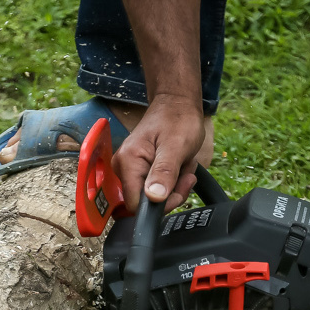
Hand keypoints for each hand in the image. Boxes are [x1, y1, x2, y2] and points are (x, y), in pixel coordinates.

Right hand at [111, 94, 205, 211]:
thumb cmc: (178, 119)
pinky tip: (178, 165)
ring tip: (183, 164)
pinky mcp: (139, 170)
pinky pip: (156, 188)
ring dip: (175, 185)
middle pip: (145, 202)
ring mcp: (130, 169)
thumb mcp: (176, 146)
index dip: (159, 204)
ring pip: (153, 197)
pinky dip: (172, 181)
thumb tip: (154, 198)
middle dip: (171, 192)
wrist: (177, 104)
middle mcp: (123, 167)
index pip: (135, 205)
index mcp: (128, 162)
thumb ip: (164, 172)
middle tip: (186, 173)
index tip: (178, 189)